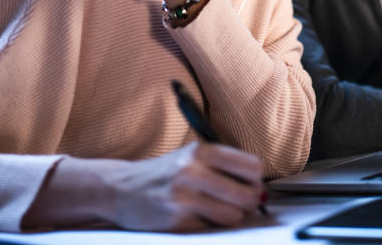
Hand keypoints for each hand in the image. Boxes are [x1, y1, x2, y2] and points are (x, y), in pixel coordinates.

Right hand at [24, 142, 265, 231]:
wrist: (119, 188)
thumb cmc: (163, 173)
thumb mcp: (191, 156)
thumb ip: (225, 166)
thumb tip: (262, 190)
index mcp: (202, 151)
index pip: (252, 167)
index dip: (255, 180)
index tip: (250, 184)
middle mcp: (193, 171)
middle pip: (247, 194)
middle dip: (248, 202)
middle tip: (240, 202)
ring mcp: (184, 198)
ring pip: (233, 215)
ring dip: (230, 217)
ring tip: (216, 210)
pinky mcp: (176, 221)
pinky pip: (212, 229)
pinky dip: (210, 226)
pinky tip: (197, 217)